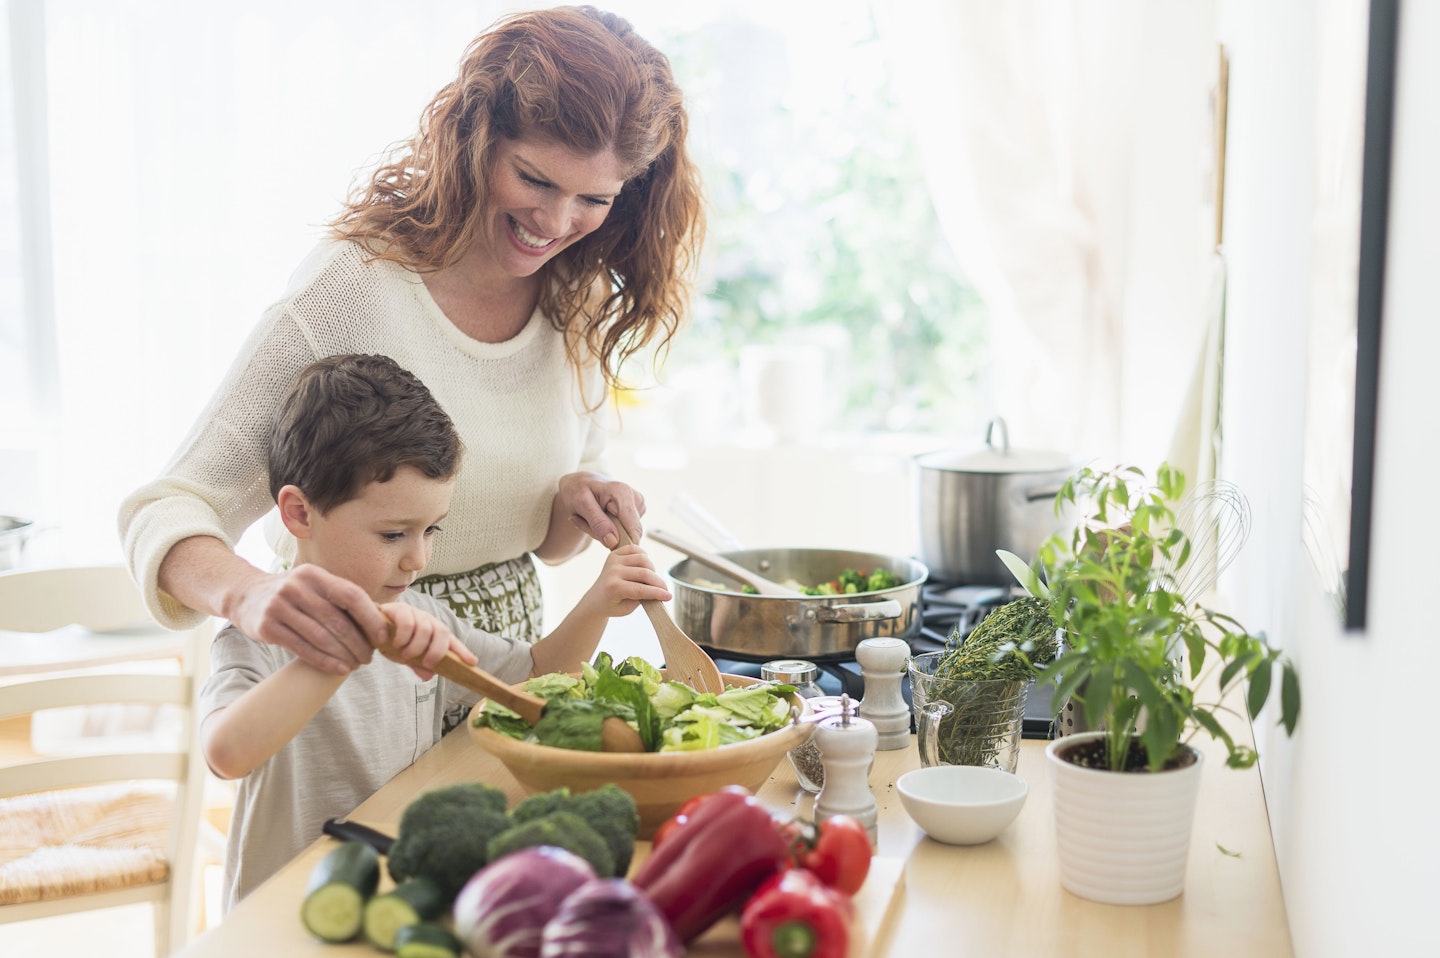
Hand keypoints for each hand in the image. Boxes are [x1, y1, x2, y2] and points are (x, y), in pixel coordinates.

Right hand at [227, 564, 385, 674]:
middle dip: (358, 642)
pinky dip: (324, 661)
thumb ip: (341, 597)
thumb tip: (380, 617)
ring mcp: (279, 606)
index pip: (351, 595)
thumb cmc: (293, 594)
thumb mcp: (314, 585)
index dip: (370, 617)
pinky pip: (302, 648)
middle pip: (337, 620)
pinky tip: (339, 670)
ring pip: (321, 637)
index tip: (382, 636)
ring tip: (356, 665)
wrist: (245, 594)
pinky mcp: (267, 627)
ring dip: (343, 655)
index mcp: (314, 574)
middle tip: (369, 657)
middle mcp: (296, 587)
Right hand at [378, 602, 477, 680]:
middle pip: (443, 632)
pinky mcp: (399, 609)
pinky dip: (404, 636)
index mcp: (433, 632)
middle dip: (437, 651)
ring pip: (426, 629)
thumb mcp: (406, 657)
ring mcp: (414, 613)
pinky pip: (407, 621)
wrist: (366, 628)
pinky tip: (396, 643)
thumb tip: (429, 676)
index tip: (472, 663)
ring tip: (405, 654)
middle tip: (426, 664)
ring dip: (417, 646)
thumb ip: (418, 665)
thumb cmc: (390, 643)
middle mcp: (427, 620)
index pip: (452, 641)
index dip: (463, 652)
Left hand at [556, 471, 645, 549]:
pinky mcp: (636, 511)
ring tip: (591, 518)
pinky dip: (609, 529)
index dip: (619, 543)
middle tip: (587, 524)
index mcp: (624, 493)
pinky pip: (624, 531)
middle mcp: (636, 498)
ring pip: (626, 534)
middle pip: (629, 534)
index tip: (597, 537)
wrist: (579, 483)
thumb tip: (613, 542)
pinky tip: (599, 517)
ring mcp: (638, 505)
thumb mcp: (580, 503)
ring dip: (606, 533)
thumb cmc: (577, 490)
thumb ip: (597, 522)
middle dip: (608, 536)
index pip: (633, 530)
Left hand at [587, 544, 671, 616]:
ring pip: (643, 559)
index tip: (669, 596)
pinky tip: (646, 566)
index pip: (641, 589)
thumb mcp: (628, 609)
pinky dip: (645, 556)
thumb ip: (642, 597)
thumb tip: (658, 588)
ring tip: (652, 579)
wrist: (596, 599)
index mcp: (613, 588)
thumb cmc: (613, 605)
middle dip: (659, 582)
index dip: (657, 593)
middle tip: (665, 589)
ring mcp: (613, 560)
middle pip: (644, 573)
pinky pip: (635, 549)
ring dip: (652, 569)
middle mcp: (613, 572)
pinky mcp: (615, 554)